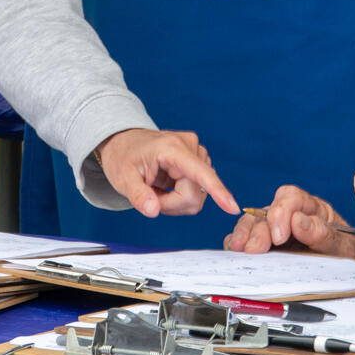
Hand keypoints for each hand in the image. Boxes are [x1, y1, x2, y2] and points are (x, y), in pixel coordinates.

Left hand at [96, 128, 239, 219]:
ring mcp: (197, 153)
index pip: (199, 173)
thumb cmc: (122, 157)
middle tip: (150, 196)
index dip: (217, 191)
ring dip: (176, 201)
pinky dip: (180, 196)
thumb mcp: (122, 178)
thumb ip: (137, 195)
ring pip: (198, 195)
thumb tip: (153, 211)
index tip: (232, 208)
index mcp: (172, 148)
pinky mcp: (199, 161)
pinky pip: (198, 191)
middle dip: (172, 204)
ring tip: (157, 188)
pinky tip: (166, 185)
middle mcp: (190, 146)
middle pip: (196, 193)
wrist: (124, 142)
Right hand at [223, 186, 354, 259]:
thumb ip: (323, 234)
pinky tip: (235, 254)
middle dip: (258, 230)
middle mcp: (290, 215)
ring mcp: (275, 229)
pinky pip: (245, 238)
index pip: (291, 197)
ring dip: (243, 236)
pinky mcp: (264, 244)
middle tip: (255, 249)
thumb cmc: (347, 257)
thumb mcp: (344, 247)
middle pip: (266, 212)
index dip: (281, 212)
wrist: (349, 277)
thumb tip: (299, 220)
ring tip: (239, 251)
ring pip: (252, 223)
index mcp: (312, 208)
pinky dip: (237, 244)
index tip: (280, 235)